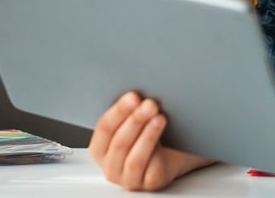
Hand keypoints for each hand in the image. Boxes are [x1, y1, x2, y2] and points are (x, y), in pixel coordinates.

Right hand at [88, 91, 211, 190]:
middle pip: (119, 142)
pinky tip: (163, 134)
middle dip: (134, 120)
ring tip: (158, 116)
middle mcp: (111, 165)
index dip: (119, 111)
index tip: (133, 96)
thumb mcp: (134, 121)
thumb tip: (136, 91)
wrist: (173, 153)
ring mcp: (128, 177)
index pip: (104, 128)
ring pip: (133, 157)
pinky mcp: (147, 184)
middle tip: (149, 103)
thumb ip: (129, 110)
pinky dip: (156, 148)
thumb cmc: (148, 134)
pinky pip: (149, 168)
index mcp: (100, 148)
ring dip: (146, 134)